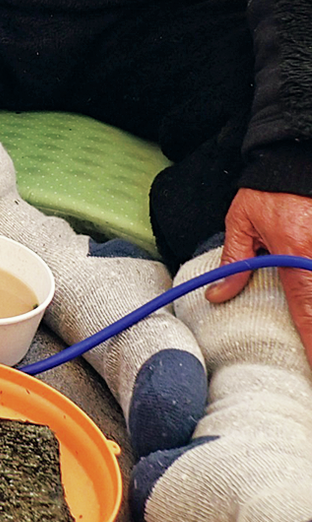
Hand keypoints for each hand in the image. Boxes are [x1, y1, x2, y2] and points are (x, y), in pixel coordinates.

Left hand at [204, 188, 311, 364]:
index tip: (311, 365)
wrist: (294, 156)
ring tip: (309, 341)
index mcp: (296, 256)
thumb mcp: (242, 221)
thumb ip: (234, 261)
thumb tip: (218, 295)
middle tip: (309, 361)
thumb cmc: (268, 188)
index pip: (306, 309)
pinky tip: (309, 310)